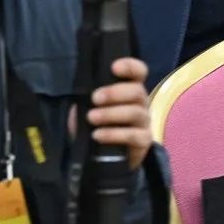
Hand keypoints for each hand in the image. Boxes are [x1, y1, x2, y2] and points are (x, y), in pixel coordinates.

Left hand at [86, 56, 152, 170]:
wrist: (109, 156)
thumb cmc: (100, 123)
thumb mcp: (91, 107)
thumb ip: (87, 98)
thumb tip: (79, 93)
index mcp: (131, 87)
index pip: (139, 71)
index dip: (130, 66)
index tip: (114, 67)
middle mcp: (142, 102)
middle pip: (137, 91)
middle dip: (115, 92)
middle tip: (95, 98)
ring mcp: (144, 122)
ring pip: (134, 112)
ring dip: (111, 114)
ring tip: (91, 118)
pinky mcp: (144, 141)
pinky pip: (133, 136)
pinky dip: (114, 135)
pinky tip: (97, 135)